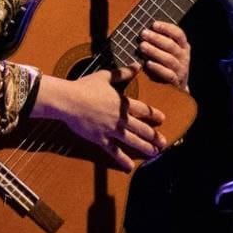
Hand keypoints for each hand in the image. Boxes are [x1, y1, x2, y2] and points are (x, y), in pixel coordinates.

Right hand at [34, 67, 167, 171]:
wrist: (68, 100)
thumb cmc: (85, 86)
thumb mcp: (106, 76)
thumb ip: (123, 73)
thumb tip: (137, 66)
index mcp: (122, 103)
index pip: (143, 110)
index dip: (154, 115)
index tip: (162, 119)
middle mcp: (120, 118)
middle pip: (141, 128)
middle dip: (154, 136)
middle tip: (164, 142)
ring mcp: (111, 130)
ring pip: (132, 141)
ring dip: (145, 147)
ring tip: (154, 153)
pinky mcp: (100, 139)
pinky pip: (114, 151)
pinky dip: (122, 159)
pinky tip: (130, 167)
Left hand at [140, 20, 190, 89]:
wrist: (175, 89)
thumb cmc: (166, 64)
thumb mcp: (167, 51)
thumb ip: (160, 41)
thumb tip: (144, 29)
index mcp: (183, 46)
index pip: (178, 34)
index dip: (167, 28)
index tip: (154, 24)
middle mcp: (184, 57)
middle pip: (172, 45)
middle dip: (156, 38)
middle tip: (143, 33)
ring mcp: (181, 70)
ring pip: (169, 59)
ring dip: (154, 51)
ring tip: (142, 46)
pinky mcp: (175, 82)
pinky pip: (168, 74)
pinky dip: (157, 68)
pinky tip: (147, 64)